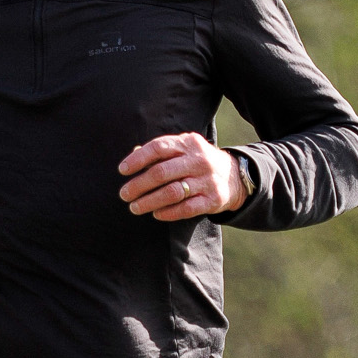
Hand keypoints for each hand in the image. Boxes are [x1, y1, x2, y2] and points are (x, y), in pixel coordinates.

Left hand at [118, 133, 246, 221]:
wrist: (235, 176)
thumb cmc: (198, 162)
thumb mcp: (184, 149)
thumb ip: (161, 151)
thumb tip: (133, 155)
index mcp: (188, 143)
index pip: (159, 147)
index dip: (138, 159)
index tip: (122, 170)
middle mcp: (199, 160)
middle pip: (161, 172)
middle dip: (138, 185)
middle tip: (124, 194)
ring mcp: (207, 180)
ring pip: (172, 192)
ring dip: (149, 201)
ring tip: (135, 207)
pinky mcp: (213, 200)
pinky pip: (186, 208)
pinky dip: (168, 212)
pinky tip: (156, 214)